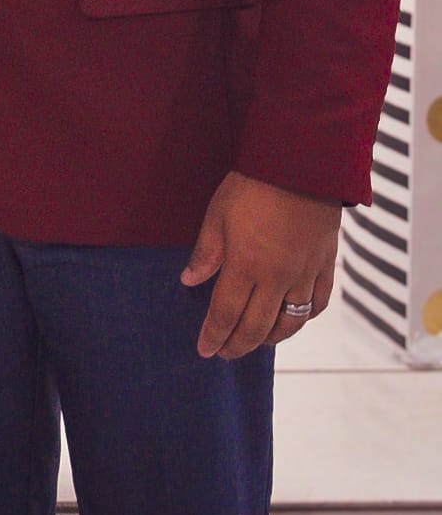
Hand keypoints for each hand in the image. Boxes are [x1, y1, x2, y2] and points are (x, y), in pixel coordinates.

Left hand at [181, 170, 340, 358]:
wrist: (301, 163)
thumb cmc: (253, 184)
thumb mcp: (218, 213)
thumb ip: (206, 252)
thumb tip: (189, 281)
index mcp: (246, 265)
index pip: (226, 314)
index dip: (214, 336)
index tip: (205, 349)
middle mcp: (277, 278)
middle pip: (257, 327)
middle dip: (238, 345)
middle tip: (225, 352)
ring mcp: (304, 274)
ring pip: (290, 323)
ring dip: (271, 338)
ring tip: (256, 339)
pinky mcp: (325, 265)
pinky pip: (317, 304)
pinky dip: (304, 318)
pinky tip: (293, 318)